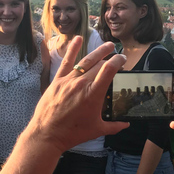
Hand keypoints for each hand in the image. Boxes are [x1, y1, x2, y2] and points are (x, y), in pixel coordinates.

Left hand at [28, 37, 128, 151]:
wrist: (47, 134)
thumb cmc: (72, 133)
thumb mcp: (97, 130)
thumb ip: (114, 126)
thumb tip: (126, 125)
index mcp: (93, 94)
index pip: (109, 70)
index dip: (118, 60)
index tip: (122, 58)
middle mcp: (81, 84)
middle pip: (99, 64)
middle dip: (109, 57)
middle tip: (116, 54)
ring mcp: (68, 80)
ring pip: (85, 61)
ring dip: (98, 52)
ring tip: (107, 45)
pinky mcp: (57, 81)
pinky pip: (66, 62)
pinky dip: (72, 49)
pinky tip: (78, 39)